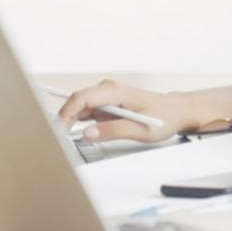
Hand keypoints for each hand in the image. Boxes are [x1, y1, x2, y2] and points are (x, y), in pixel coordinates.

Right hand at [56, 79, 192, 142]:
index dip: (66, 114)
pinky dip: (77, 122)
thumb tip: (88, 134)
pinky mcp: (106, 104)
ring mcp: (106, 96)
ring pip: (79, 107)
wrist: (175, 111)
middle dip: (63, 119)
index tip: (59, 130)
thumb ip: (114, 131)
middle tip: (56, 140)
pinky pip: (85, 112)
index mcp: (116, 91)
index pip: (82, 98)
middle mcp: (108, 89)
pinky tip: (73, 133)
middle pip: (76, 102)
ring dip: (69, 122)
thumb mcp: (141, 130)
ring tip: (62, 139)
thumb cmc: (163, 117)